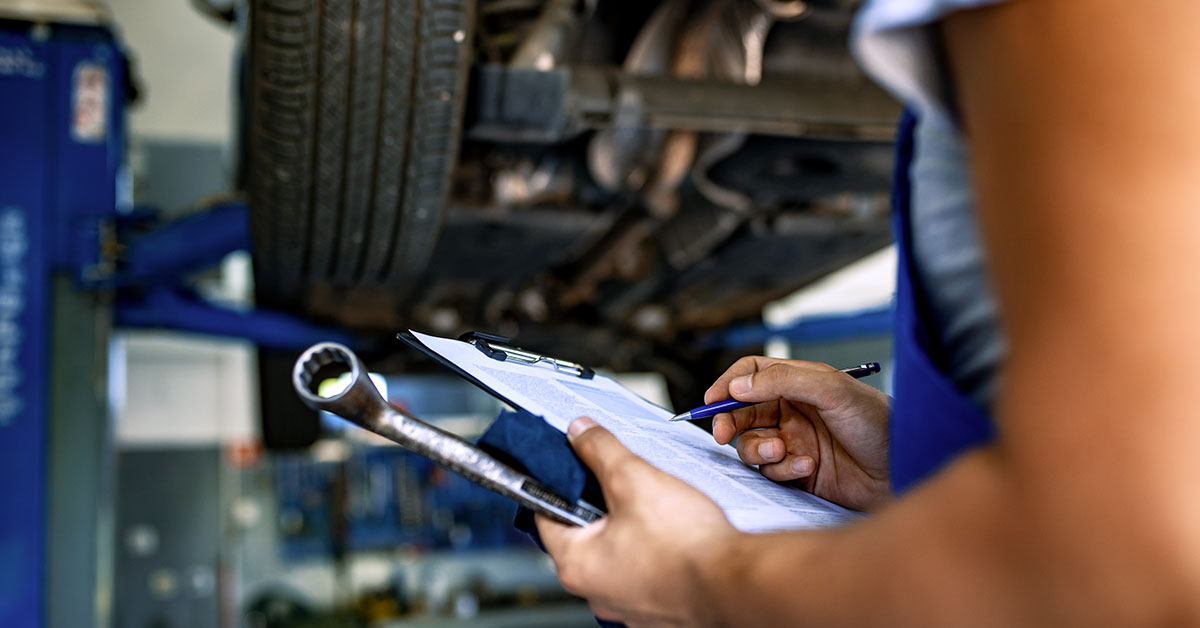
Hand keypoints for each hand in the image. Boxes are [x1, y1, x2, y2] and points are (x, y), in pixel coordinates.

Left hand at [535, 417, 737, 626]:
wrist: (735, 582)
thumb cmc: (686, 543)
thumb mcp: (633, 478)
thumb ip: (600, 450)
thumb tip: (580, 433)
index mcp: (576, 565)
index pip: (548, 515)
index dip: (559, 484)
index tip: (571, 467)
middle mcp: (596, 593)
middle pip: (584, 534)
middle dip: (602, 505)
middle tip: (623, 483)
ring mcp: (627, 605)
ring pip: (617, 553)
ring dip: (630, 530)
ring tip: (654, 509)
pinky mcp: (656, 609)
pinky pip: (644, 571)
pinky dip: (652, 553)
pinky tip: (671, 535)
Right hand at [706, 356, 891, 510]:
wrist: (905, 470)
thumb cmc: (879, 422)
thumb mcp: (832, 389)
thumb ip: (783, 381)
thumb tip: (737, 386)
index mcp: (799, 383)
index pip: (751, 375)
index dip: (727, 385)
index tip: (712, 401)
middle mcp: (792, 411)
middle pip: (742, 412)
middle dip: (730, 422)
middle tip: (724, 434)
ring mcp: (794, 442)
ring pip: (750, 445)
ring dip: (759, 449)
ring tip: (783, 452)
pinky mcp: (798, 473)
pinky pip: (769, 472)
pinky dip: (782, 470)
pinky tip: (808, 468)